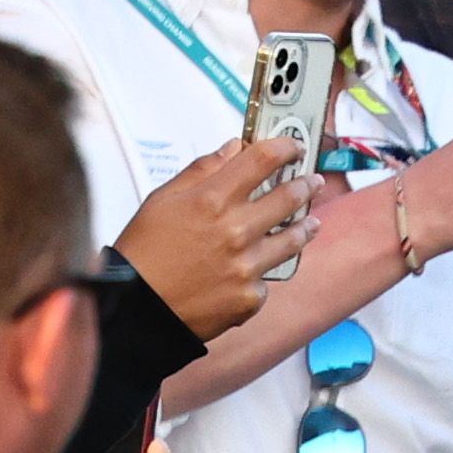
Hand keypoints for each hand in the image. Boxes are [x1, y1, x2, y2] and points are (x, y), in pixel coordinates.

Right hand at [118, 133, 313, 336]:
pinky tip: (253, 267)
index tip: (294, 146)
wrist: (139, 307)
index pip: (261, 160)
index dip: (285, 147)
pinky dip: (262, 270)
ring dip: (306, 226)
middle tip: (312, 182)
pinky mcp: (252, 295)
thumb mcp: (162, 199)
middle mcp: (235, 231)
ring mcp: (248, 266)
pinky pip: (268, 277)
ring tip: (312, 220)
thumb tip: (233, 147)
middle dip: (305, 185)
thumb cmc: (145, 251)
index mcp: (211, 200)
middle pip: (289, 197)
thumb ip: (202, 171)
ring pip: (294, 239)